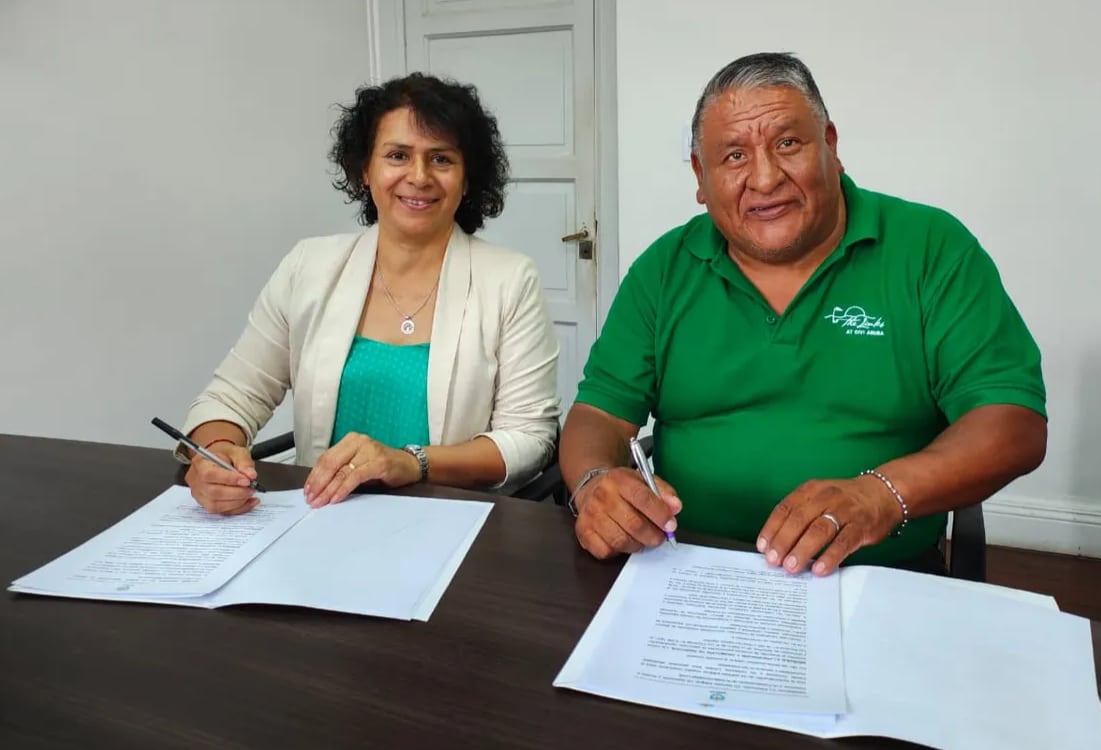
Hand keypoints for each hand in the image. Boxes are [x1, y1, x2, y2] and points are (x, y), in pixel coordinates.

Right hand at [185, 444, 258, 515]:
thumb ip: (244, 462)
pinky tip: (249, 502)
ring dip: (237, 502)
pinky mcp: (206, 504)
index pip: (210, 474)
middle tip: (251, 488)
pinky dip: (237, 509)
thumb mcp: (237, 452)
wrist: (220, 460)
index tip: (246, 480)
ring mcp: (199, 494)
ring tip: (250, 494)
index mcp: (200, 463)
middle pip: (213, 492)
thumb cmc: (226, 455)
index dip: (229, 480)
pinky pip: (220, 512)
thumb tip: (251, 475)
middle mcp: (196, 480)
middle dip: (236, 493)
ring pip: (215, 505)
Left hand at [303, 432, 420, 507]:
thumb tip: (319, 486)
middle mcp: (359, 441)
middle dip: (318, 483)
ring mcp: (369, 450)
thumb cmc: (384, 466)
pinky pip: (355, 476)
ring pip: (341, 471)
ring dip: (328, 489)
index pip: (325, 458)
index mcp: (350, 440)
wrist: (410, 465)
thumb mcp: (359, 464)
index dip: (314, 475)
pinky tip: (336, 498)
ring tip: (320, 501)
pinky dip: (343, 488)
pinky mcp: (378, 462)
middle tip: (311, 498)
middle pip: (330, 463)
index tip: (307, 490)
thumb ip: (342, 470)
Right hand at [573, 468, 681, 558]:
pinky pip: (604, 551)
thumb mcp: (643, 480)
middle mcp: (602, 497)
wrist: (591, 487)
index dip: (661, 515)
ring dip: (637, 545)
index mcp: (619, 480)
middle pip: (634, 524)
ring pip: (621, 541)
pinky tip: (622, 541)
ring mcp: (590, 515)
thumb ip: (663, 492)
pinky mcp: (583, 531)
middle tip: (660, 537)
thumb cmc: (621, 487)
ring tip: (642, 540)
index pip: (643, 499)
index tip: (671, 526)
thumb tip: (675, 507)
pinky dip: (617, 551)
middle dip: (653, 536)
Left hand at [756, 475, 903, 575]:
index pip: (785, 508)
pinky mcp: (861, 526)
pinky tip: (819, 569)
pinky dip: (830, 557)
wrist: (883, 493)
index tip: (763, 546)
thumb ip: (801, 516)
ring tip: (791, 567)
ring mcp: (845, 511)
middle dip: (783, 541)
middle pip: (799, 519)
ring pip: (819, 531)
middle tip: (773, 561)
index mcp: (811, 490)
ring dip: (802, 550)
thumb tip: (777, 543)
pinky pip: (843, 542)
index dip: (772, 528)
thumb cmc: (845, 501)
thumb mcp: (820, 498)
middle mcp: (826, 497)